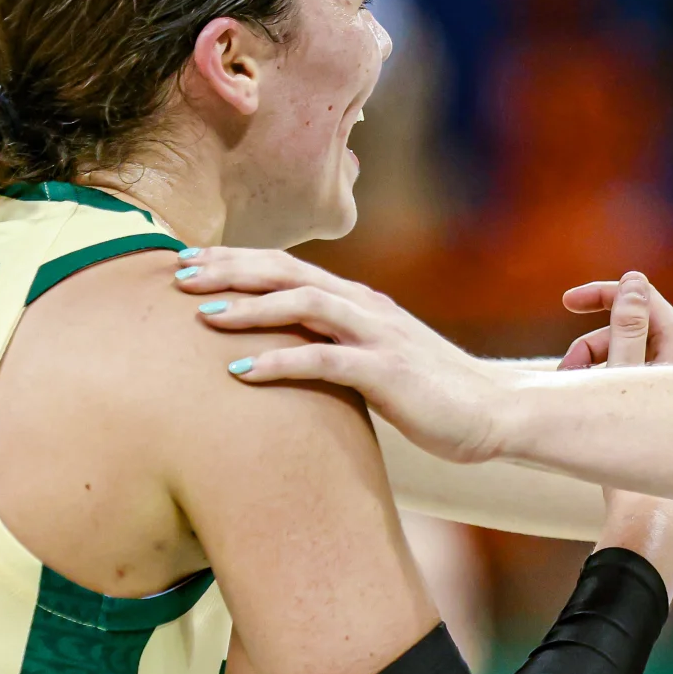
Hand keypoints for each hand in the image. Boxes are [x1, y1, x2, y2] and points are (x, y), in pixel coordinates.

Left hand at [181, 249, 513, 462]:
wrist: (494, 412)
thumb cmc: (432, 393)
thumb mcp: (378, 359)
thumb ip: (338, 346)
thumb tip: (289, 352)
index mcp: (361, 302)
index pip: (289, 267)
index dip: (237, 261)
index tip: (189, 265)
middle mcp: (366, 308)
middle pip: (288, 272)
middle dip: (230, 269)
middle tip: (178, 275)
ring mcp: (378, 337)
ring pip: (304, 304)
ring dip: (249, 306)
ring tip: (200, 314)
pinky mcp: (387, 372)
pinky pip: (324, 360)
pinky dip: (278, 361)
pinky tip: (238, 370)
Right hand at [578, 270, 672, 592]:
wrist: (644, 517)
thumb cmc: (635, 452)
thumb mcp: (621, 380)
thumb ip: (626, 329)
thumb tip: (635, 280)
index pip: (644, 300)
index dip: (605, 295)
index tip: (566, 302)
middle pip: (630, 327)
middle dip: (591, 342)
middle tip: (564, 368)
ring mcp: (670, 390)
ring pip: (622, 355)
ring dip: (589, 366)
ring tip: (570, 396)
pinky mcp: (657, 410)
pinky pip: (623, 378)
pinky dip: (598, 385)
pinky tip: (581, 407)